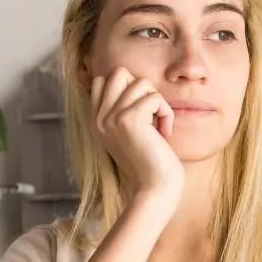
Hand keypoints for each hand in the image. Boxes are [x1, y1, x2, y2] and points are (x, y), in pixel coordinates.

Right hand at [89, 67, 183, 203]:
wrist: (155, 189)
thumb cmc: (149, 163)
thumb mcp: (128, 134)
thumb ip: (122, 110)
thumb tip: (133, 81)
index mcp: (95, 120)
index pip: (104, 80)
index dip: (128, 89)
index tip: (141, 114)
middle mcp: (98, 118)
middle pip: (119, 72)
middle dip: (142, 88)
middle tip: (150, 113)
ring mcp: (111, 118)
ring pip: (141, 82)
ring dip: (157, 102)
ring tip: (159, 126)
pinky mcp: (130, 120)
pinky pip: (155, 98)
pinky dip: (166, 113)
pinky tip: (164, 132)